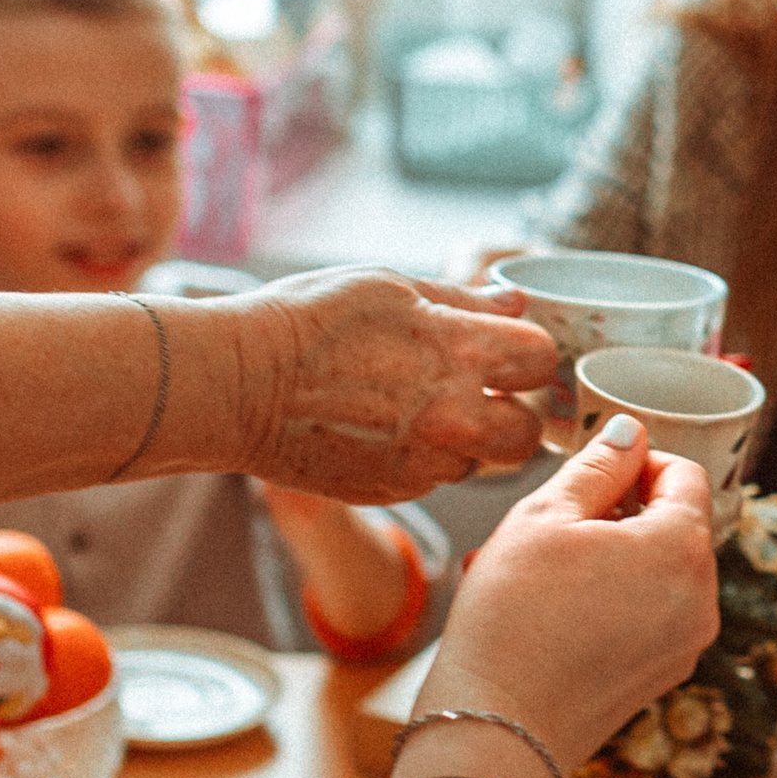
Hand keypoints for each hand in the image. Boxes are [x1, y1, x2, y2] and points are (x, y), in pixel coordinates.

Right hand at [215, 268, 553, 499]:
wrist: (234, 386)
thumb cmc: (305, 322)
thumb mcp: (389, 287)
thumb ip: (462, 300)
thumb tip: (513, 301)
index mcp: (459, 350)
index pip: (542, 359)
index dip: (528, 355)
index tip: (509, 353)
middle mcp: (454, 414)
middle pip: (528, 433)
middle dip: (512, 414)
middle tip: (483, 395)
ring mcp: (425, 461)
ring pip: (480, 461)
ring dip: (466, 441)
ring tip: (418, 410)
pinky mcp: (395, 490)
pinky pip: (434, 479)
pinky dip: (424, 460)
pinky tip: (385, 431)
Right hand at [414, 421, 720, 777]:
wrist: (498, 731)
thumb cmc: (512, 620)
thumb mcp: (546, 517)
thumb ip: (598, 465)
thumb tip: (630, 433)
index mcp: (684, 549)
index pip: (685, 475)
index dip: (637, 461)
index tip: (593, 472)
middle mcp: (703, 600)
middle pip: (674, 526)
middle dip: (617, 514)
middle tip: (551, 526)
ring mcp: (686, 644)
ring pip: (656, 572)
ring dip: (605, 556)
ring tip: (535, 570)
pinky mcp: (662, 677)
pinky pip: (645, 617)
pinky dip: (606, 600)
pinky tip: (546, 610)